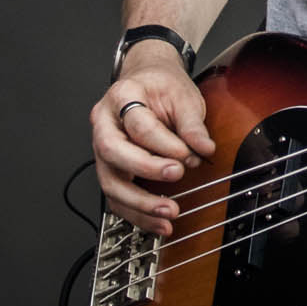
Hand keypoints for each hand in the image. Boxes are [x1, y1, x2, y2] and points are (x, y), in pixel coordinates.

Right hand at [90, 41, 214, 235]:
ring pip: (110, 183)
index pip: (138, 124)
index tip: (186, 154)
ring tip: (169, 213)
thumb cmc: (162, 87)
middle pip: (114, 152)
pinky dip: (137, 214)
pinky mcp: (110, 171)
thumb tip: (204, 149)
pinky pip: (117, 199)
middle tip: (176, 175)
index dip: (163, 143)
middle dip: (146, 170)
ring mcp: (102, 149)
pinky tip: (159, 224)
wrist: (148, 81)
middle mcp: (104, 124)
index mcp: (121, 96)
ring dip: (140, 203)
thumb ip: (191, 123)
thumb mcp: (183, 95)